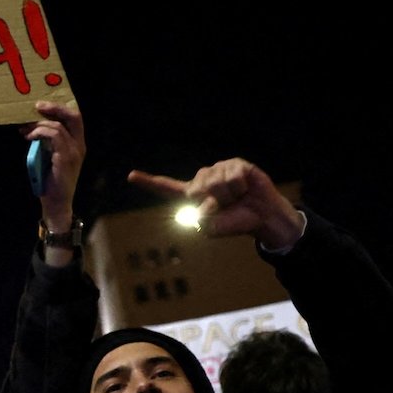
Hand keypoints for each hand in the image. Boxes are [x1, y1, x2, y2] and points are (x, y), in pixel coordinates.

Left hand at [22, 101, 86, 231]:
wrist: (56, 202)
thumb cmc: (50, 180)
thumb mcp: (49, 156)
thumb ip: (46, 141)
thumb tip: (32, 125)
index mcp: (77, 143)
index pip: (75, 117)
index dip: (60, 107)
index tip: (41, 106)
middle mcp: (79, 145)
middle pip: (74, 116)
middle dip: (55, 107)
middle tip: (36, 106)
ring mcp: (74, 151)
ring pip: (59, 126)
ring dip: (39, 124)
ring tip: (25, 128)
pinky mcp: (66, 158)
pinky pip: (55, 136)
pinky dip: (40, 133)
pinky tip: (30, 137)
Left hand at [127, 158, 303, 250]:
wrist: (261, 217)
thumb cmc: (235, 221)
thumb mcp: (214, 228)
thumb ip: (203, 222)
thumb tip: (199, 209)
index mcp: (193, 195)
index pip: (167, 188)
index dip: (149, 182)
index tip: (131, 176)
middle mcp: (202, 180)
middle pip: (195, 190)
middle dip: (213, 203)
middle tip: (227, 207)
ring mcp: (218, 169)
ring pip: (215, 183)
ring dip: (228, 196)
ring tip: (237, 198)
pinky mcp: (234, 163)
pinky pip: (232, 176)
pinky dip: (239, 187)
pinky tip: (245, 188)